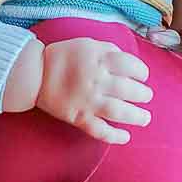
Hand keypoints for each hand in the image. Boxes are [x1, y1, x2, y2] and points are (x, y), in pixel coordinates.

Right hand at [36, 37, 152, 143]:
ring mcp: (89, 101)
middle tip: (147, 96)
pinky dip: (114, 136)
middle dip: (143, 94)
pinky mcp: (79, 118)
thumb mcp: (88, 43)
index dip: (142, 72)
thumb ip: (109, 50)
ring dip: (136, 117)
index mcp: (100, 60)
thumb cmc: (63, 56)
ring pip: (119, 112)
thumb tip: (128, 61)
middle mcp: (97, 81)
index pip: (131, 66)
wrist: (35, 74)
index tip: (143, 76)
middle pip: (129, 90)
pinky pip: (99, 130)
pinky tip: (125, 137)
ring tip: (145, 118)